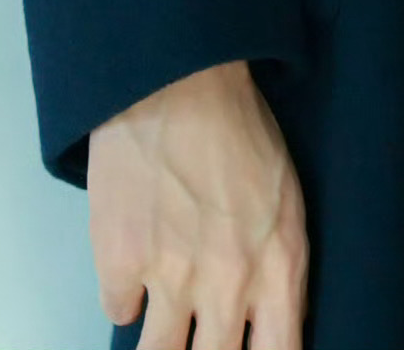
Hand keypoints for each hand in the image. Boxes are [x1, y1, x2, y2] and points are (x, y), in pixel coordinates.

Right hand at [87, 57, 307, 349]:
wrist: (177, 79)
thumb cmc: (237, 128)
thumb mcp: (284, 198)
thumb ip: (278, 267)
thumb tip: (268, 323)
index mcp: (279, 264)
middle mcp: (229, 282)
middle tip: (197, 331)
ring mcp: (171, 277)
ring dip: (161, 340)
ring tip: (163, 319)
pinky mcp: (119, 264)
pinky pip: (118, 312)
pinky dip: (125, 296)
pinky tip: (134, 264)